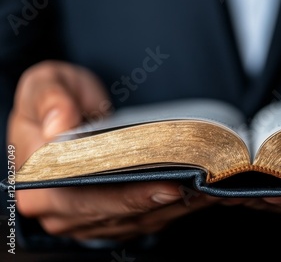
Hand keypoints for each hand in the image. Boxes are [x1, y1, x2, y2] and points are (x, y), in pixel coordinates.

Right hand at [9, 60, 217, 240]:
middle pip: (121, 217)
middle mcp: (62, 212)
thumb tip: (59, 128)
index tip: (168, 186)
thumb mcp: (44, 84)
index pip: (86, 199)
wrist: (64, 113)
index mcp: (40, 185)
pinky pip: (147, 220)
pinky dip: (177, 209)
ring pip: (140, 222)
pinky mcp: (112, 217)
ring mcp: (89, 219)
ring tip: (214, 189)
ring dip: (179, 209)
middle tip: (204, 188)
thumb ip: (49, 100)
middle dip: (167, 204)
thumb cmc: (56, 100)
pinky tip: (203, 195)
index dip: (129, 197)